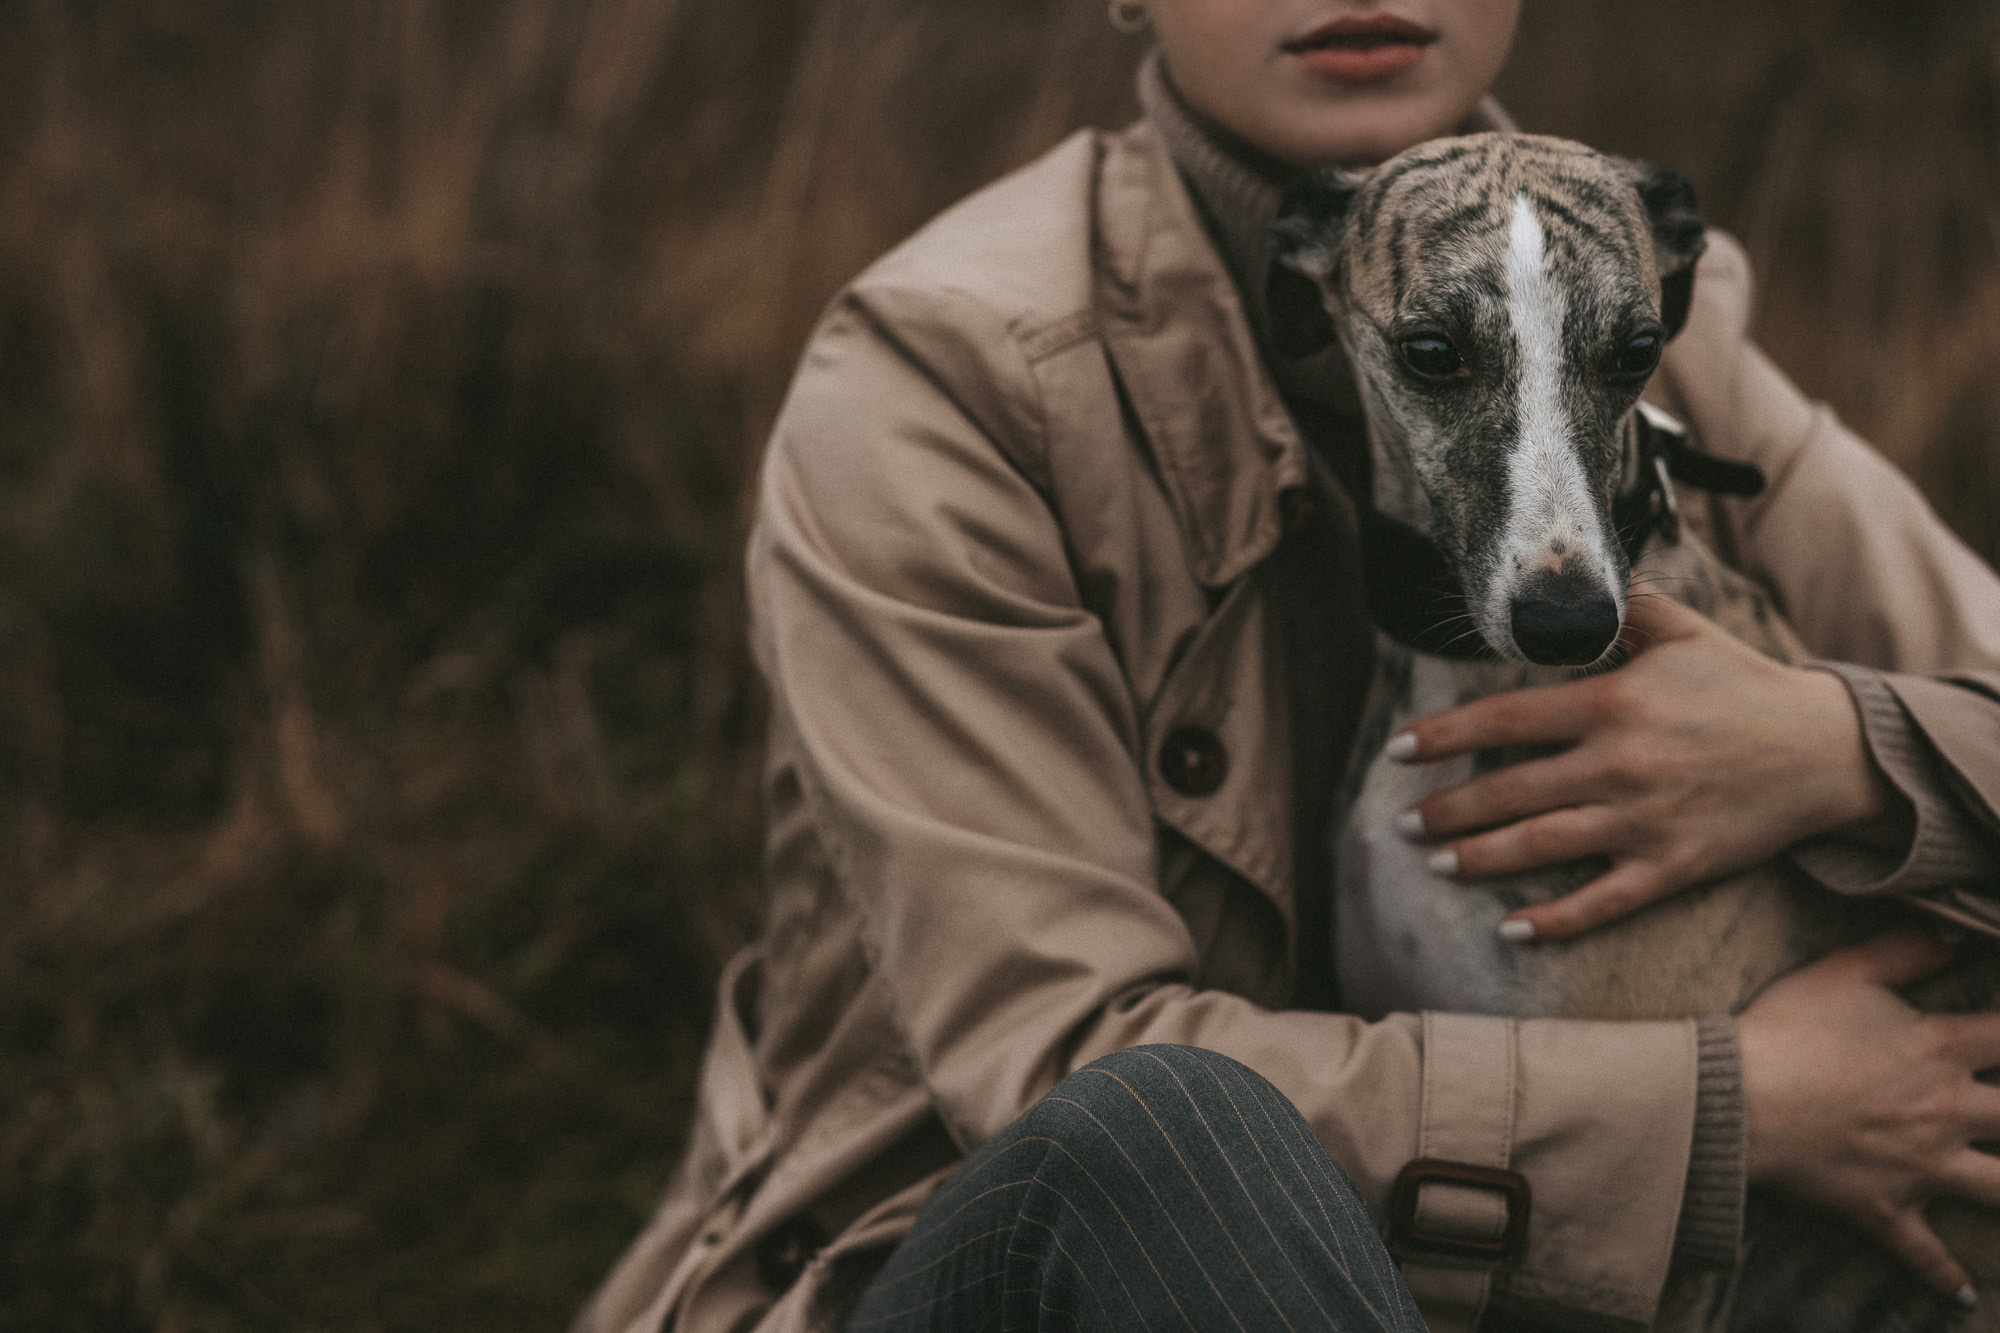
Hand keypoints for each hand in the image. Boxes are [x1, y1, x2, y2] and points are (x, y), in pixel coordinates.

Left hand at [1390, 592, 1909, 940]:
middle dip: (1448, 809)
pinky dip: (1554, 920)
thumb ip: (1620, 604)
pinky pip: (1602, 902)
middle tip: (1403, 823)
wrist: (1826, 751)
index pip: (1504, 720)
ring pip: (1542, 846)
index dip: (1443, 736)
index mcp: (1612, 704)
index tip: (1398, 749)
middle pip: (1510, 791)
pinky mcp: (1673, 867)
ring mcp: (1644, 821)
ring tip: (1436, 863)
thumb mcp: (1680, 631)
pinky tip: (1509, 930)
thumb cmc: (1743, 686)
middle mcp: (1620, 764)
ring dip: (1480, 858)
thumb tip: (1567, 566)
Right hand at [1738, 930, 1999, 1299]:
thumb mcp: (1842, 972)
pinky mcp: (1886, 1208)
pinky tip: (1966, 1292)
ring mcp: (1921, 1166)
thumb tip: (1946, 934)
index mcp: (1939, 1049)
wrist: (1737, 1097)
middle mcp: (1945, 1110)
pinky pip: (1925, 1252)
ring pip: (1999, 1189)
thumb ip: (1902, 950)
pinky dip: (1945, 1276)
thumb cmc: (1785, 1030)